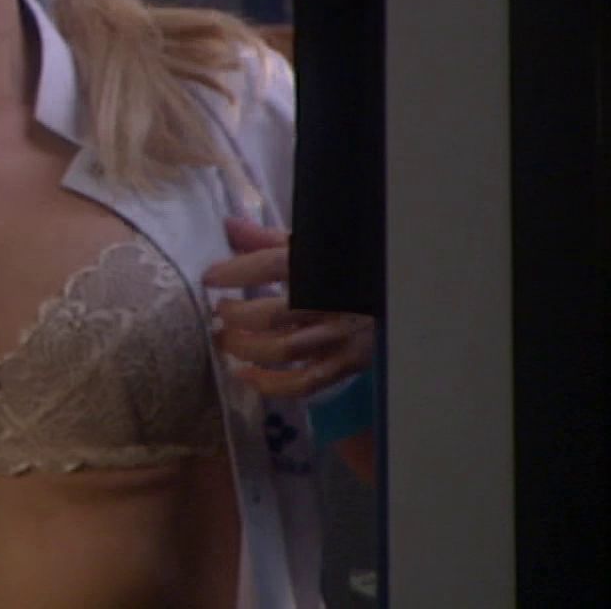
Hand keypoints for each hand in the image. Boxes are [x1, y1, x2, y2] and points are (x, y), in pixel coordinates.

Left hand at [201, 217, 374, 399]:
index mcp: (322, 267)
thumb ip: (267, 241)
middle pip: (273, 313)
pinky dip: (271, 385)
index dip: (236, 271)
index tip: (209, 278)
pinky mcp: (347, 364)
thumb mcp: (310, 251)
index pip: (273, 265)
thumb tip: (228, 225)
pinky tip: (245, 377)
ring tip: (223, 341)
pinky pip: (305, 382)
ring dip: (245, 348)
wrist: (401, 296)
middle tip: (218, 313)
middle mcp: (330, 302)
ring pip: (284, 349)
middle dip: (236, 316)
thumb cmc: (344, 272)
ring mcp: (339, 336)